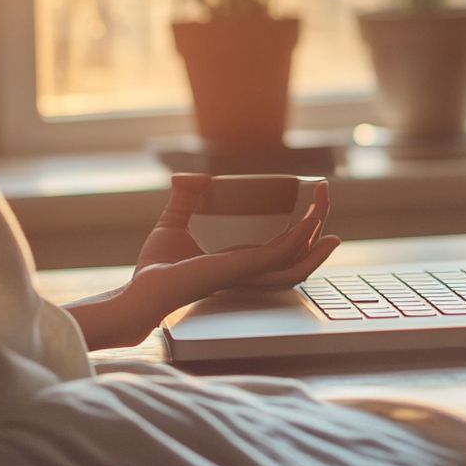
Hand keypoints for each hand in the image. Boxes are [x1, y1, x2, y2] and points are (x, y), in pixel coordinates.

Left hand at [65, 173, 339, 349]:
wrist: (140, 290)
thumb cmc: (154, 267)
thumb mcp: (173, 221)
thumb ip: (184, 197)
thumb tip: (191, 175)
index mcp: (241, 263)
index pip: (282, 251)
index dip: (303, 232)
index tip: (313, 207)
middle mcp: (250, 272)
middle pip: (299, 256)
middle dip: (319, 229)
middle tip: (325, 200)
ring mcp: (248, 273)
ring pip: (297, 260)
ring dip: (317, 234)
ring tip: (325, 207)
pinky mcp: (240, 270)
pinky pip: (279, 256)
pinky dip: (298, 239)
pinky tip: (309, 222)